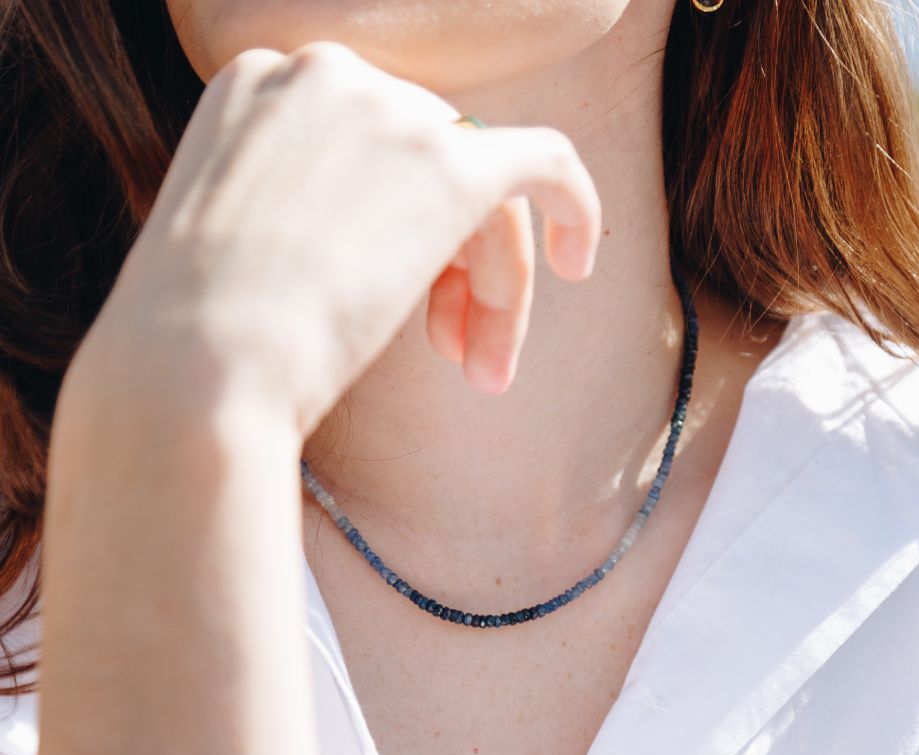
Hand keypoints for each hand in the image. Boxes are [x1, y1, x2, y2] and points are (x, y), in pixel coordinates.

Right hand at [76, 41, 601, 438]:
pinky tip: (581, 261)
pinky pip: (545, 161)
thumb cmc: (195, 339)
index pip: (373, 149)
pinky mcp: (450, 164)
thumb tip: (349, 249)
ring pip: (483, 189)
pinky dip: (573, 206)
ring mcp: (388, 113)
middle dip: (457, 268)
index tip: (406, 312)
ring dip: (494, 287)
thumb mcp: (228, 244)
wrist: (200, 363)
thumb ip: (292, 214)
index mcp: (261, 85)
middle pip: (434, 164)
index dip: (403, 235)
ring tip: (484, 374)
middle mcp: (326, 75)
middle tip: (460, 358)